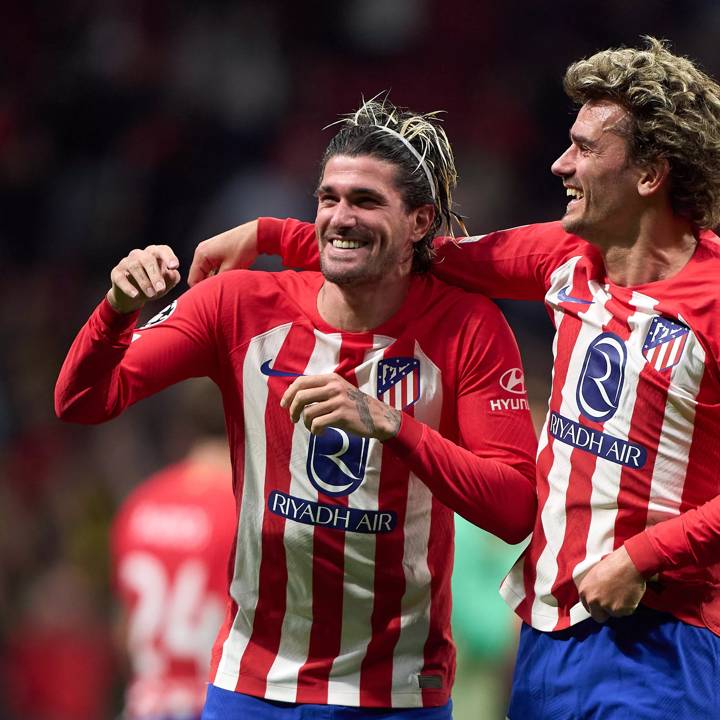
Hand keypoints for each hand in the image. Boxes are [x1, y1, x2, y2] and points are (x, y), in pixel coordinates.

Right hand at [107, 245, 180, 313]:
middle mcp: (140, 255)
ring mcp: (127, 262)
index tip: (174, 267)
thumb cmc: (154, 285)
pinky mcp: (116, 273)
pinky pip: (121, 278)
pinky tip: (135, 295)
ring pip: (134, 267)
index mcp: (155, 254)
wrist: (134, 296)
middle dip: (155, 275)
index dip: (169, 257)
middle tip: (160, 288)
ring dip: (144, 282)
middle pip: (148, 259)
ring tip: (151, 294)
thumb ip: (172, 278)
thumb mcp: (167, 283)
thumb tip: (173, 273)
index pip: (163, 250)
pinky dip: (128, 287)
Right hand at [188, 220, 258, 285]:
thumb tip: (212, 292)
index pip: (193, 279)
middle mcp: (202, 250)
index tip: (210, 297)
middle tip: (219, 292)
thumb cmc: (243, 247)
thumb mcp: (230, 270)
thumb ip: (217, 283)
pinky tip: (228, 276)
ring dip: (214, 278)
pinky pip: (212, 266)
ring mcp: (209, 249)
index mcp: (201, 254)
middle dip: (208, 284)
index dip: (201, 291)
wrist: (255, 234)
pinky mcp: (216, 250)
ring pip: (206, 271)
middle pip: (198, 275)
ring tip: (225, 283)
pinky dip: (218, 272)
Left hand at [280, 374, 400, 440]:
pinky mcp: (342, 415)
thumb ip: (321, 390)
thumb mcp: (338, 390)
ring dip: (306, 423)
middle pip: (301, 396)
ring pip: (308, 412)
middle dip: (292, 410)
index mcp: (331, 378)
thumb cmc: (354, 406)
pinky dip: (315, 431)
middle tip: (294, 419)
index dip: (288, 394)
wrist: (378, 417)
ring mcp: (338, 400)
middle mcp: (334, 387)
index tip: (285, 405)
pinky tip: (321, 433)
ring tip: (313, 427)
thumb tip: (294, 397)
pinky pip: (318, 423)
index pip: (301, 381)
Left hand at [578, 545, 646, 622]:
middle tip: (615, 603)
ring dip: (619, 607)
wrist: (629, 563)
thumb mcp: (595, 574)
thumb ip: (593, 588)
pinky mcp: (619, 610)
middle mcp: (592, 600)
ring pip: (613, 614)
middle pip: (598, 616)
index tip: (603, 604)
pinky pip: (625, 612)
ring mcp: (605, 606)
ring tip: (623, 592)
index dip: (597, 606)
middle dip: (606, 612)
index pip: (588, 607)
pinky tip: (629, 593)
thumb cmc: (614, 564)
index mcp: (584, 590)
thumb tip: (596, 596)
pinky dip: (629, 606)